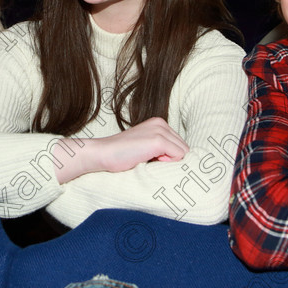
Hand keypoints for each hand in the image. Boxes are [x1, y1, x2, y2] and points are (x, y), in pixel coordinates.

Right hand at [55, 117, 188, 182]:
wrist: (103, 153)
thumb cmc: (121, 154)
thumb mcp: (145, 146)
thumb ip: (161, 148)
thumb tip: (181, 160)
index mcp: (159, 123)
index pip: (179, 144)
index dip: (169, 156)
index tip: (152, 158)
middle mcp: (161, 123)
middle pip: (184, 148)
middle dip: (172, 159)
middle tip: (150, 160)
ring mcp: (160, 131)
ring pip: (183, 152)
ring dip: (169, 161)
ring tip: (149, 160)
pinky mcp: (158, 140)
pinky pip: (178, 156)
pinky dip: (167, 163)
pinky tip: (149, 160)